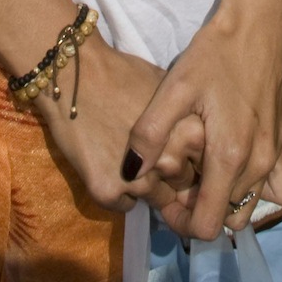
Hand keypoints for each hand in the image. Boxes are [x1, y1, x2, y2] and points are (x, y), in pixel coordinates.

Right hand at [39, 36, 201, 220]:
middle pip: (181, 185)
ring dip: (146, 186)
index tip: (177, 150)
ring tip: (131, 159)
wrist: (75, 77)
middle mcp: (170, 162)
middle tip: (153, 155)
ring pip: (155, 200)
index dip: (191, 160)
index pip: (205, 167)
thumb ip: (188, 120)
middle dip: (170, 175)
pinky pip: (125, 205)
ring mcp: (139, 180)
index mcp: (191, 135)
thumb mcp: (169, 90)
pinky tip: (110, 164)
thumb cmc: (124, 75)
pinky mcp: (108, 192)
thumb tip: (201, 142)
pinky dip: (120, 191)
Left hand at [124, 0, 281, 240]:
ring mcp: (278, 154)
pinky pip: (278, 187)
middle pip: (227, 217)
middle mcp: (259, 164)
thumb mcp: (175, 86)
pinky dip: (258, 188)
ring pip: (250, 204)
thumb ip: (150, 134)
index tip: (166, 199)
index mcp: (230, 156)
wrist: (262, 20)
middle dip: (200, 207)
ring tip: (206, 169)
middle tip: (182, 177)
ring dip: (226, 198)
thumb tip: (130, 174)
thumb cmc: (216, 51)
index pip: (207, 226)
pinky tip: (238, 163)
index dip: (181, 222)